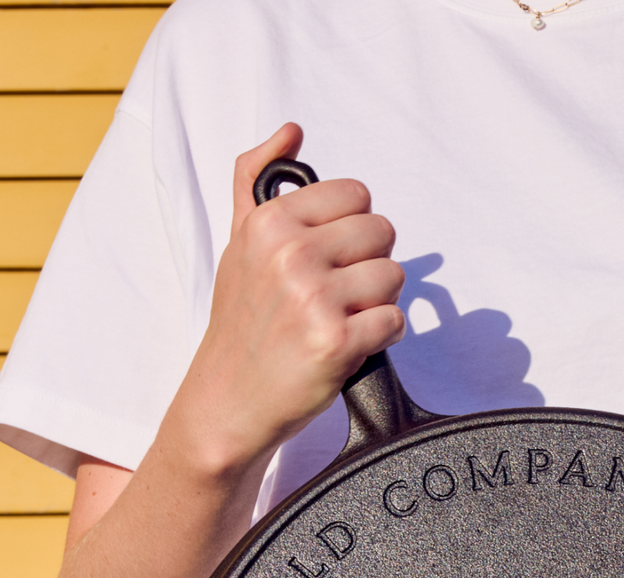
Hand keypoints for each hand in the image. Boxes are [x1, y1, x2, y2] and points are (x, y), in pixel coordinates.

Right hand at [167, 121, 406, 476]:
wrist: (229, 399)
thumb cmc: (241, 325)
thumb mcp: (238, 244)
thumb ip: (257, 182)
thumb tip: (290, 131)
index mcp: (270, 223)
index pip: (355, 195)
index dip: (352, 229)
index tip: (329, 256)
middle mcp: (291, 255)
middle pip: (382, 232)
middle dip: (368, 265)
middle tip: (335, 295)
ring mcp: (315, 299)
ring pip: (393, 277)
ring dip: (375, 303)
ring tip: (338, 321)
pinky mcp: (338, 342)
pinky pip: (394, 321)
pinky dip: (380, 337)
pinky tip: (347, 346)